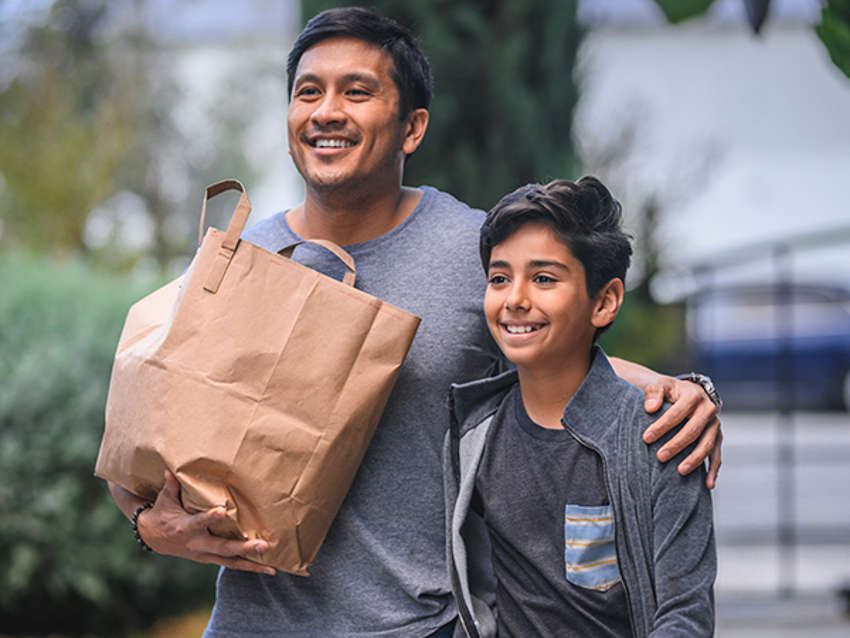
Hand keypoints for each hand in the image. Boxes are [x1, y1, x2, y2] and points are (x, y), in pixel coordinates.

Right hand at [136, 470, 275, 574]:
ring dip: (251, 563)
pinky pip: (230, 564)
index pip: (199, 522)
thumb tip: (171, 470)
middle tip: (262, 545)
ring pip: (229, 561)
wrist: (152, 539)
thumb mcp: (165, 499)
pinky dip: (248, 567)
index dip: (210, 518)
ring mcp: (204, 554)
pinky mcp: (209, 559)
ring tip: (271, 567)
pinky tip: (267, 569)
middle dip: (243, 547)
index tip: (223, 510)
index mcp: (185, 527)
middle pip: (222, 548)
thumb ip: (172, 486)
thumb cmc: (162, 513)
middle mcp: (197, 544)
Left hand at [641, 377, 721, 488]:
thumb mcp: (658, 385)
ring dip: (695, 459)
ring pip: (708, 445)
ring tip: (680, 471)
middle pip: (693, 431)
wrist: (683, 392)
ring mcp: (715, 424)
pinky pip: (717, 455)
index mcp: (693, 395)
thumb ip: (653, 393)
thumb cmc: (666, 391)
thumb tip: (650, 408)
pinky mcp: (717, 437)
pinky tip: (708, 485)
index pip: (677, 413)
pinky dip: (713, 470)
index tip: (646, 438)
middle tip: (660, 457)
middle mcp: (708, 409)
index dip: (662, 426)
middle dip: (677, 445)